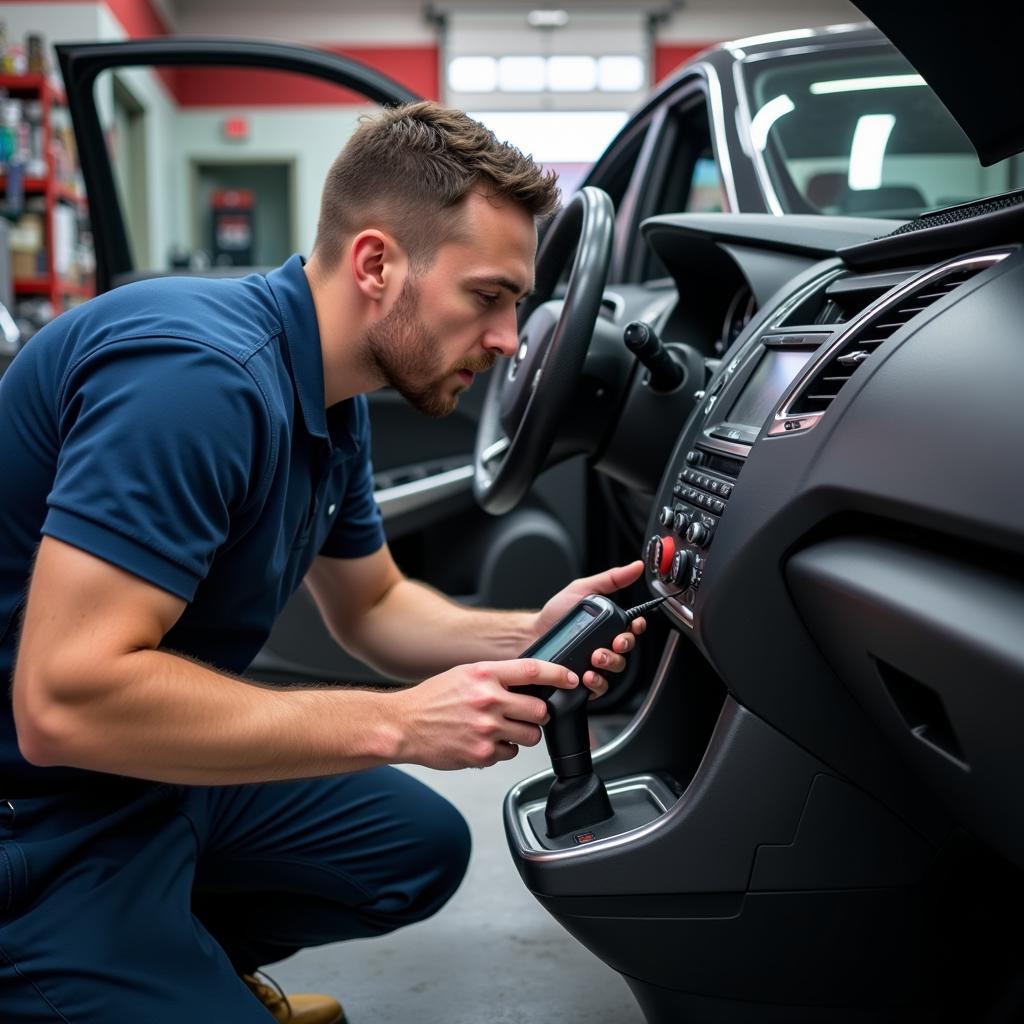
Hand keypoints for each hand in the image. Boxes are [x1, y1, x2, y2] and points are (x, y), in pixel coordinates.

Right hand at [390, 659, 578, 769]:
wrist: (403, 725)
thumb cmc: (432, 699)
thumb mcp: (465, 674)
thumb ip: (495, 677)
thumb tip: (528, 682)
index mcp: (485, 674)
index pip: (533, 670)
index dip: (559, 674)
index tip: (572, 679)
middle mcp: (488, 699)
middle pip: (539, 709)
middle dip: (538, 714)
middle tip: (526, 714)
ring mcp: (486, 728)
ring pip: (530, 736)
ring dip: (523, 734)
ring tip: (502, 729)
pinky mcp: (482, 753)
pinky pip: (509, 754)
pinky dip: (502, 751)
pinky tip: (484, 742)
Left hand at [533, 560, 646, 699]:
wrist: (531, 635)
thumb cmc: (555, 614)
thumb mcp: (582, 590)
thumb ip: (611, 579)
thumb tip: (636, 567)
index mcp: (609, 625)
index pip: (633, 628)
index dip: (637, 628)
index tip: (632, 626)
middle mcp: (606, 646)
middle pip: (627, 650)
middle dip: (623, 646)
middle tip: (612, 643)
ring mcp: (597, 665)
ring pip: (616, 669)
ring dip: (610, 663)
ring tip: (595, 657)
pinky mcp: (586, 682)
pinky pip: (600, 687)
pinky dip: (598, 683)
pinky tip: (588, 675)